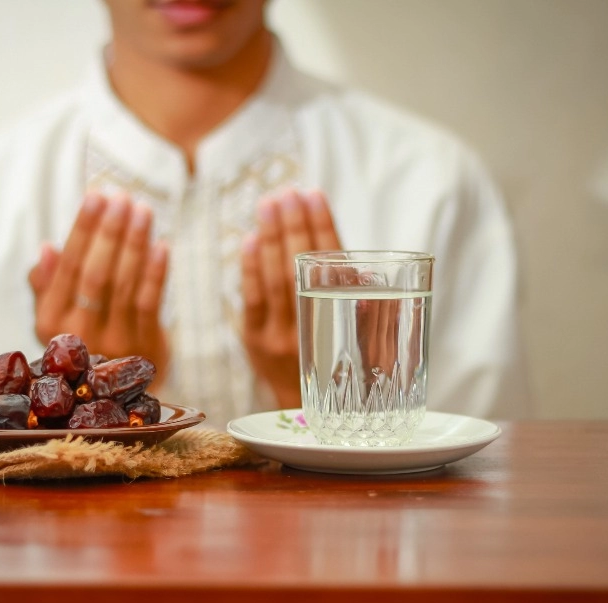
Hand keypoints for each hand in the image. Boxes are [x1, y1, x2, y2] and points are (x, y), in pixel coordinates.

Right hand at [28, 192, 169, 381]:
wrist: (121, 392)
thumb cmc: (86, 339)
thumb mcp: (56, 318)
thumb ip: (47, 285)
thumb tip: (47, 249)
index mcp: (49, 322)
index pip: (68, 267)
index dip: (83, 230)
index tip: (95, 197)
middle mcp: (77, 334)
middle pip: (95, 274)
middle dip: (109, 232)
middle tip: (122, 198)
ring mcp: (113, 342)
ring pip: (124, 285)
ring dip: (135, 244)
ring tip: (143, 211)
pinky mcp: (144, 347)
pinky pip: (150, 303)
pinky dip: (156, 272)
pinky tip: (162, 245)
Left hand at [241, 189, 340, 407]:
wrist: (305, 405)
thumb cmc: (336, 359)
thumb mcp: (357, 333)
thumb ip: (355, 299)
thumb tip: (358, 266)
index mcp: (344, 319)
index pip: (333, 263)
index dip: (322, 226)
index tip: (314, 194)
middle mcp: (313, 328)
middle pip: (300, 267)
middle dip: (292, 225)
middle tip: (286, 193)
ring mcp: (281, 335)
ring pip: (275, 279)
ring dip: (270, 237)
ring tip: (268, 204)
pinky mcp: (254, 341)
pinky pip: (251, 300)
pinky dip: (250, 268)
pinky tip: (249, 239)